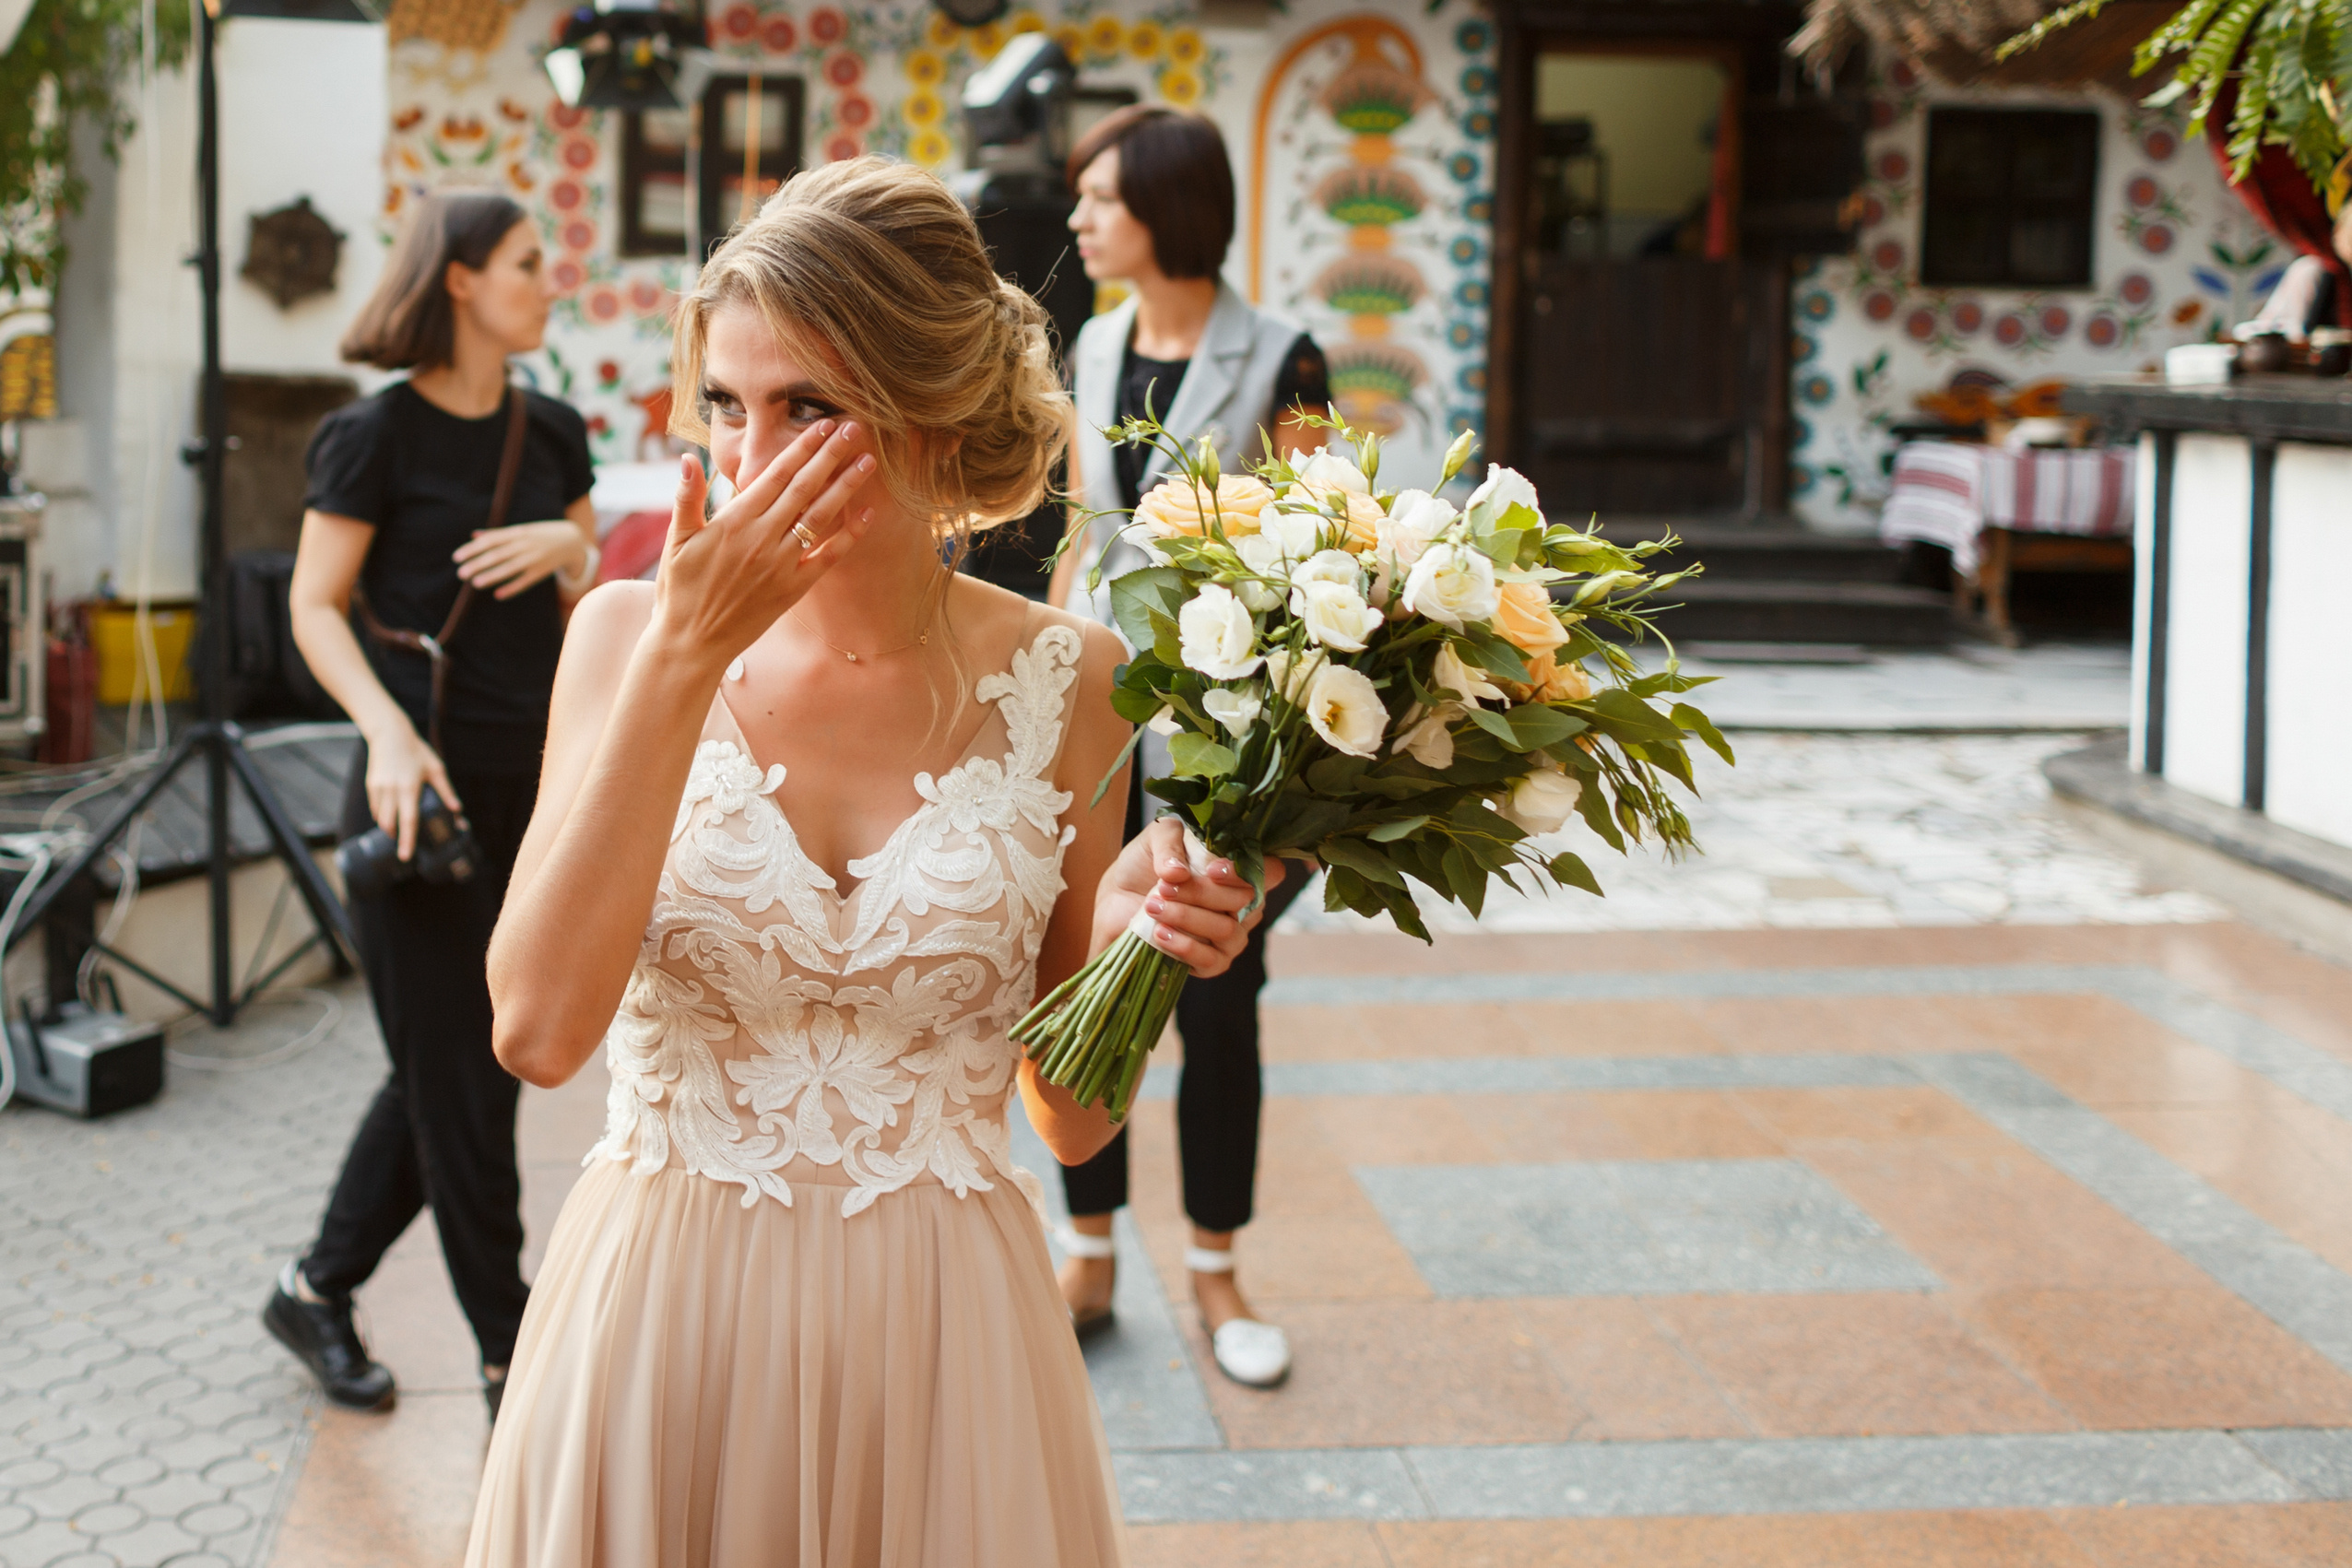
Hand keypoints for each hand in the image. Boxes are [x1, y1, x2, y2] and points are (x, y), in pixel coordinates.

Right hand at [363, 722, 461, 862]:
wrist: (390, 733)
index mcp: (409, 787)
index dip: (407, 840)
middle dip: (396, 837)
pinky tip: (390, 816)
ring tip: (398, 832)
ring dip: (388, 827)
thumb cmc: (416, 751)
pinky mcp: (370, 784)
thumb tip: (457, 810)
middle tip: (404, 846)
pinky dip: (381, 815)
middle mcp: (391, 790)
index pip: (408, 820)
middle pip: (389, 823)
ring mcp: (378, 787)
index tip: (406, 856)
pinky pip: (375, 807)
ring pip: (380, 817)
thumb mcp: (435, 769)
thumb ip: (446, 791)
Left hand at [453, 521, 589, 599]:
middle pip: (497, 555)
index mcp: (517, 532)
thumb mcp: (521, 530)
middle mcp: (524, 545)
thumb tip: (474, 535)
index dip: (472, 549)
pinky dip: (512, 588)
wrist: (572, 539)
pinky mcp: (541, 572)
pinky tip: (498, 594)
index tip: (456, 557)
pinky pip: (524, 581)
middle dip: (477, 564)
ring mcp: (534, 558)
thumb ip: (498, 534)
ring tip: (474, 583)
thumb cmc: (541, 534)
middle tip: (460, 573)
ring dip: (491, 576)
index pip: (490, 540)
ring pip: (509, 569)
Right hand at [650, 422, 877, 668]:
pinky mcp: (793, 588)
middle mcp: (762, 538)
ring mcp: (781, 564)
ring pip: (820, 517)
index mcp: (734, 520)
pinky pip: (828, 557)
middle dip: (831, 456)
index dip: (802, 447)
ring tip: (867, 461)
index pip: (776, 474)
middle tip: (854, 429)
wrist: (691, 642)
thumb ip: (687, 497)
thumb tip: (687, 458)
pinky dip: (849, 536)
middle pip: (805, 488)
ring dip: (846, 487)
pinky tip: (867, 514)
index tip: (823, 426)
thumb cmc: (680, 589)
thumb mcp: (675, 540)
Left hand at [1096, 818, 1280, 979]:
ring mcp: (1229, 935)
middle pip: (1247, 901)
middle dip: (1202, 893)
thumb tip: (1179, 873)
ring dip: (1187, 917)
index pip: (1271, 871)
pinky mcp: (1210, 962)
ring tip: (1153, 906)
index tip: (1211, 870)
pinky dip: (1185, 946)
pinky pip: (1213, 961)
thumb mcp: (1154, 840)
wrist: (1115, 900)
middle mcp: (1242, 903)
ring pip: (1228, 931)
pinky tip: (1159, 933)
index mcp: (1237, 870)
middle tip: (1163, 887)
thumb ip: (1170, 843)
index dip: (1247, 871)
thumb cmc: (1143, 865)